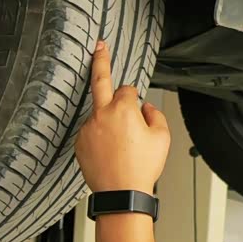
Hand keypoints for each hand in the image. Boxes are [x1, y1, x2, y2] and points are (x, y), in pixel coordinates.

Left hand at [74, 43, 170, 192]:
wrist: (121, 194)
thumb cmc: (141, 168)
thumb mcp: (162, 138)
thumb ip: (155, 115)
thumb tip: (146, 108)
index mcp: (123, 109)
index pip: (129, 90)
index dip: (136, 98)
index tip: (138, 107)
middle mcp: (102, 114)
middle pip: (99, 80)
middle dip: (100, 60)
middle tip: (99, 47)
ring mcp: (88, 128)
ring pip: (100, 116)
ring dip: (109, 123)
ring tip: (121, 149)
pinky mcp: (79, 143)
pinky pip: (92, 133)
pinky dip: (100, 139)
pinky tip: (111, 154)